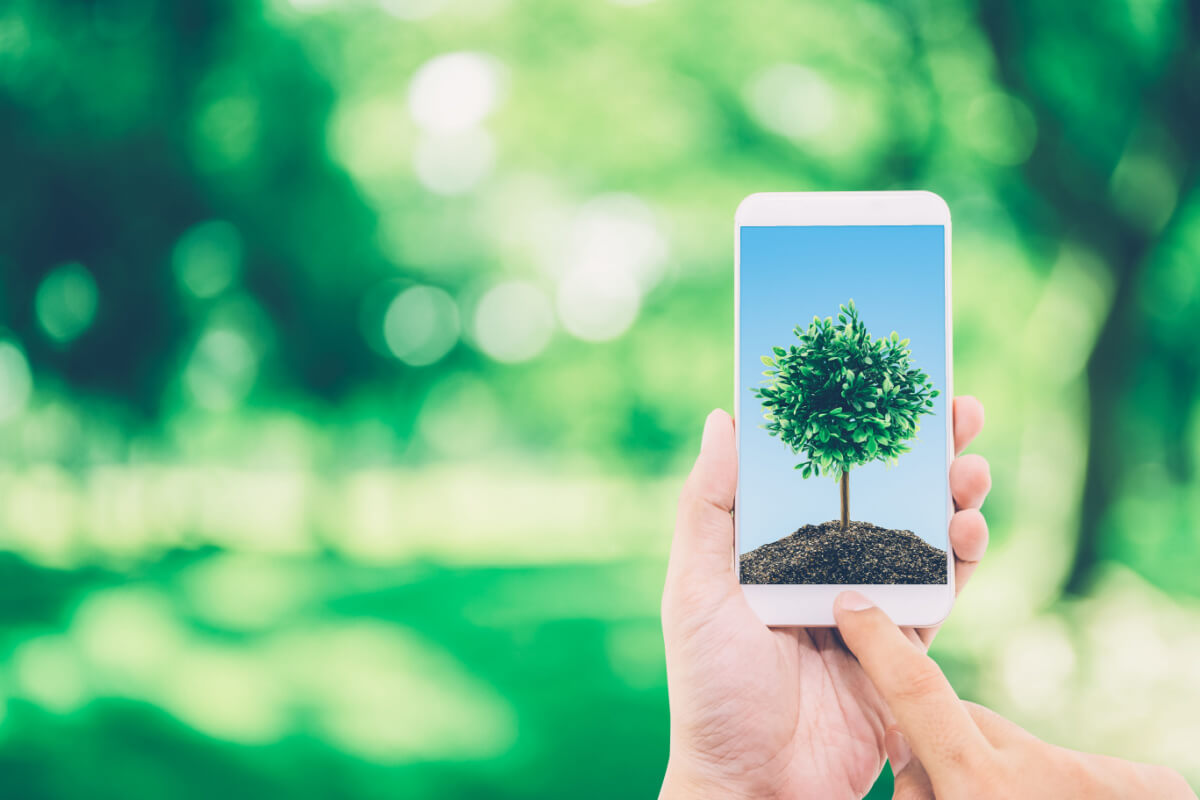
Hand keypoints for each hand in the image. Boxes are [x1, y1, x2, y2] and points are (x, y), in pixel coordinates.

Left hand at [660, 397, 991, 799]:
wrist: (756, 783)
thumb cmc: (712, 686)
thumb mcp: (695, 588)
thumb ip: (709, 506)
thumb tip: (723, 418)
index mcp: (772, 545)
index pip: (820, 470)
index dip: (855, 427)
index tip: (886, 382)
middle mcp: (821, 565)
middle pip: (881, 493)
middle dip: (921, 451)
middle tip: (957, 410)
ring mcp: (866, 602)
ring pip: (921, 534)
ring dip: (952, 496)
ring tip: (970, 468)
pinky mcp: (903, 645)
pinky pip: (942, 592)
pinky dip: (963, 559)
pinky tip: (971, 530)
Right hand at [833, 593, 1195, 798]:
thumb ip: (924, 792)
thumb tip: (910, 766)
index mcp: (980, 790)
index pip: (917, 692)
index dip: (880, 643)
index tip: (856, 604)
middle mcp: (1034, 773)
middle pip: (967, 725)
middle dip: (946, 753)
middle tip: (954, 794)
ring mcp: (1094, 776)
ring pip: (1021, 753)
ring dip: (1007, 781)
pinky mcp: (1151, 785)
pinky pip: (1084, 773)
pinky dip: (1074, 792)